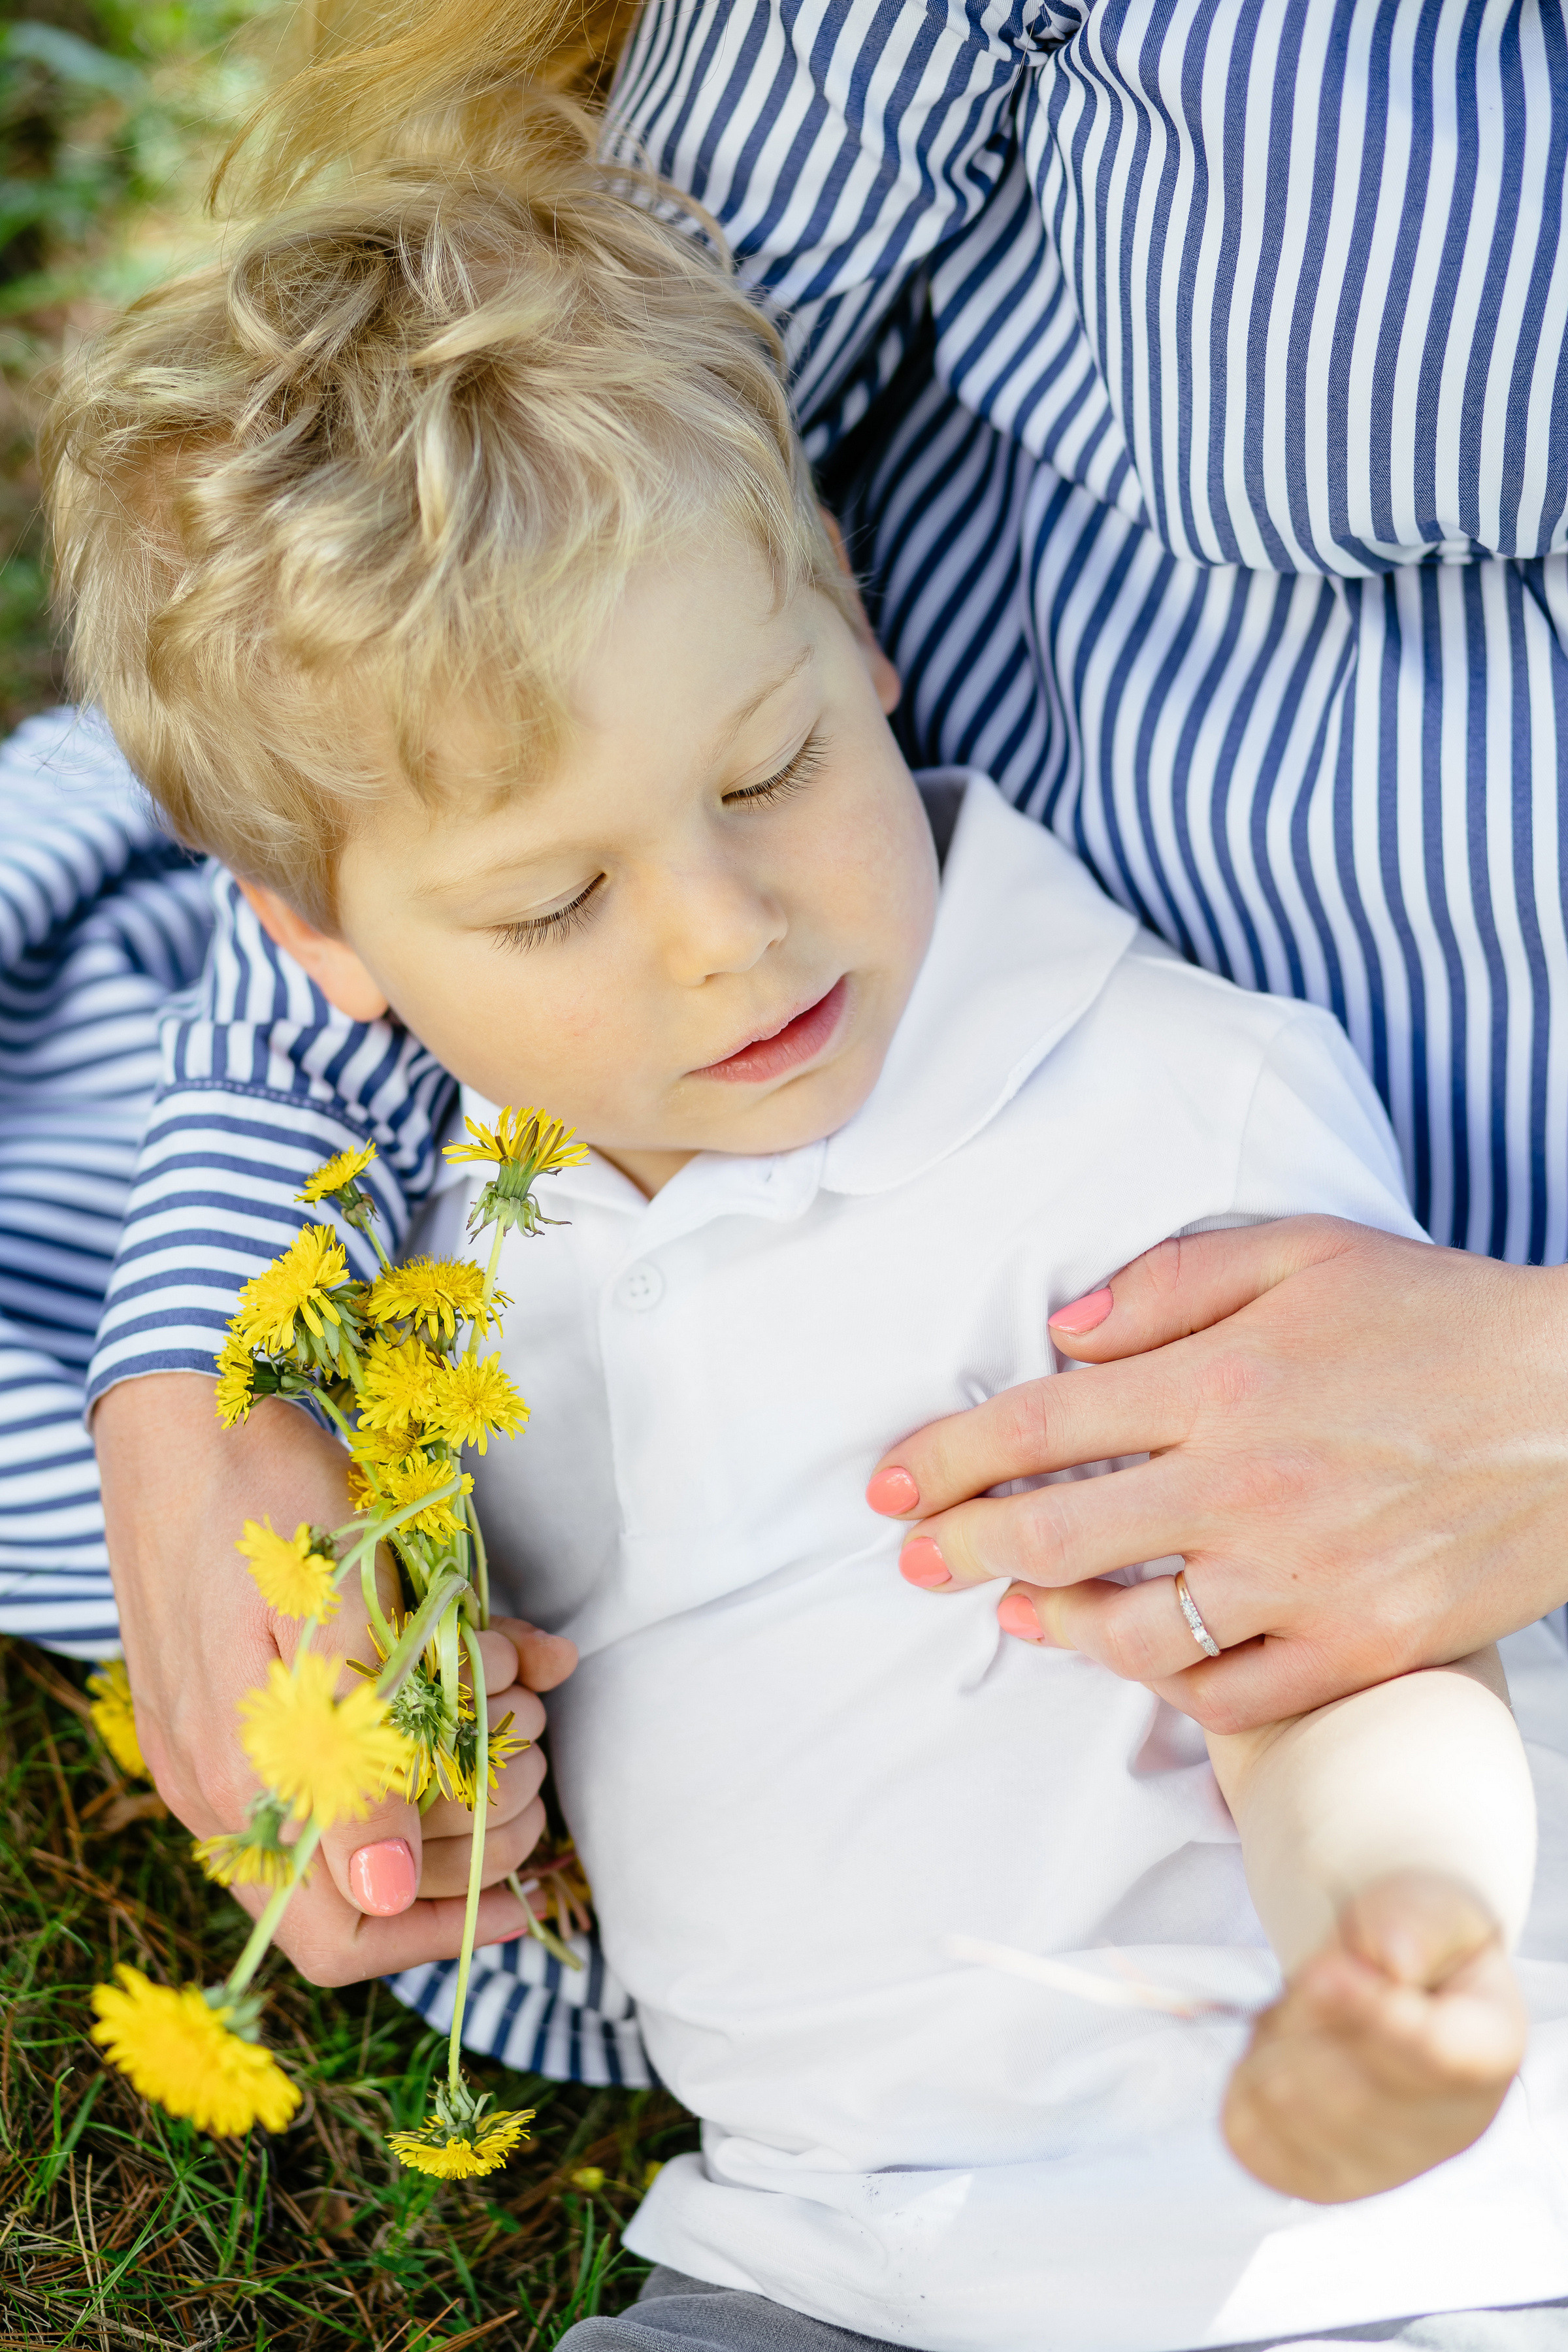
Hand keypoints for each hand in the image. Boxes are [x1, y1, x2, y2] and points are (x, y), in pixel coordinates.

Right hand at [96, 1373, 576, 1985]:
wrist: (184, 1412)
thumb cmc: (263, 1499)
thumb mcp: (329, 1614)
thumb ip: (358, 1748)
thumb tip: (383, 1892)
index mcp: (242, 1783)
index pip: (344, 1938)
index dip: (447, 1929)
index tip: (537, 1889)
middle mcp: (226, 1791)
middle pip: (374, 1889)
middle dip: (477, 1830)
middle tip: (536, 1739)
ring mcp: (227, 1752)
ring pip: (366, 1826)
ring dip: (462, 1780)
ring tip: (519, 1696)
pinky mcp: (240, 1707)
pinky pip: (344, 1760)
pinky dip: (426, 1732)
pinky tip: (488, 1670)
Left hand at [867, 1217, 1567, 1730]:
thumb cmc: (1442, 1316)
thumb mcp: (1304, 1253)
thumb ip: (1171, 1282)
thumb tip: (1063, 1333)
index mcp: (1221, 1382)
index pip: (1039, 1425)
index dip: (945, 1458)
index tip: (891, 1483)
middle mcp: (1246, 1488)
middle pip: (1058, 1535)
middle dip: (964, 1548)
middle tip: (914, 1558)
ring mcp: (1303, 1581)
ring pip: (1133, 1633)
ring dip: (1056, 1624)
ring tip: (1020, 1612)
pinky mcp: (1361, 1649)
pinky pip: (1233, 1695)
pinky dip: (1174, 1682)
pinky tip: (1148, 1655)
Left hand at [1222, 1872, 1525, 2202]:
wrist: (1375, 1980)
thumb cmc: (1406, 1944)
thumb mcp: (1423, 1906)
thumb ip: (1412, 1921)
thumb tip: (1392, 1957)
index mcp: (1487, 2050)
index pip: (1436, 2056)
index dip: (1369, 2015)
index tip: (1320, 1972)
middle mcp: (1449, 2129)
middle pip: (1352, 2098)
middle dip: (1305, 2022)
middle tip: (1309, 1980)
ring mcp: (1385, 2167)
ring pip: (1294, 2122)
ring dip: (1270, 2049)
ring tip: (1296, 2016)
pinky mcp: (1321, 2181)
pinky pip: (1251, 2142)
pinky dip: (1241, 2084)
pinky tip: (1273, 2055)